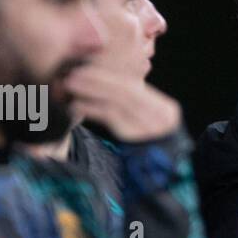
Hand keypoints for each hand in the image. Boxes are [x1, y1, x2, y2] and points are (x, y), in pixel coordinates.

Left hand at [63, 65, 180, 142]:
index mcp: (166, 110)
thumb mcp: (148, 123)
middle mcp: (161, 117)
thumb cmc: (147, 145)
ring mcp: (149, 128)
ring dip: (91, 90)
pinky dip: (91, 108)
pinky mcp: (132, 137)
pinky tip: (76, 105)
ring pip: (116, 101)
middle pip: (126, 90)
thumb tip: (113, 80)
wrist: (155, 172)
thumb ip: (138, 103)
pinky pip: (109, 117)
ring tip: (71, 85)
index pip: (136, 85)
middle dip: (99, 78)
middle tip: (76, 72)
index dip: (112, 72)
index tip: (91, 64)